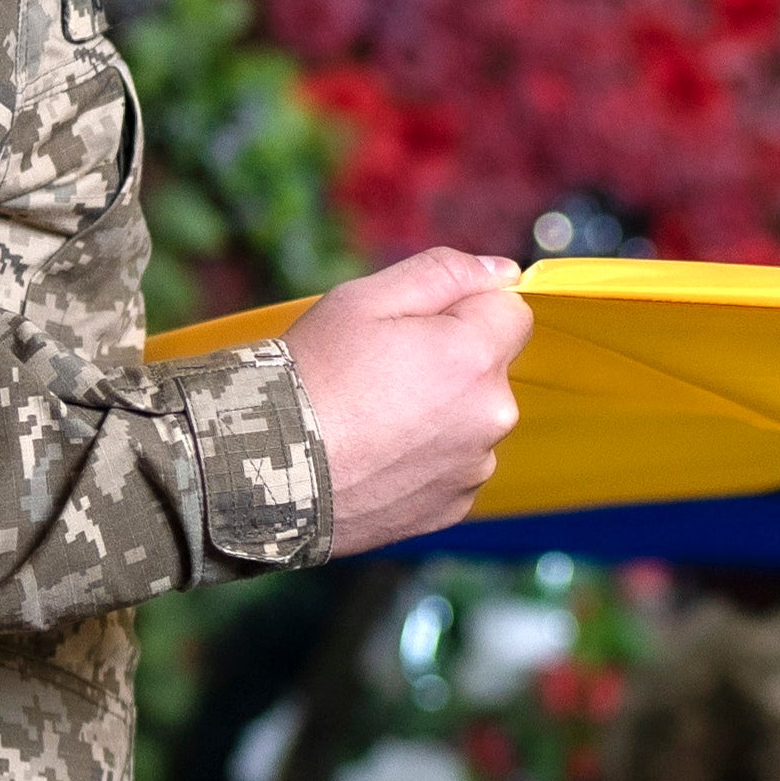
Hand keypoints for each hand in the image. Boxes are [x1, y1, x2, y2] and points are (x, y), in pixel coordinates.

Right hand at [290, 250, 531, 554]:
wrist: (266, 471)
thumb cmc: (311, 377)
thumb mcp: (365, 300)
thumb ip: (444, 274)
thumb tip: (504, 271)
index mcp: (475, 358)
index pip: (512, 313)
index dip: (465, 310)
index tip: (413, 327)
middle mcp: (491, 417)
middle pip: (490, 371)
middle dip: (451, 363)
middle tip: (379, 374)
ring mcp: (474, 469)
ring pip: (471, 421)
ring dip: (439, 414)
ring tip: (371, 421)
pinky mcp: (452, 509)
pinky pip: (452, 467)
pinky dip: (424, 459)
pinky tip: (375, 456)